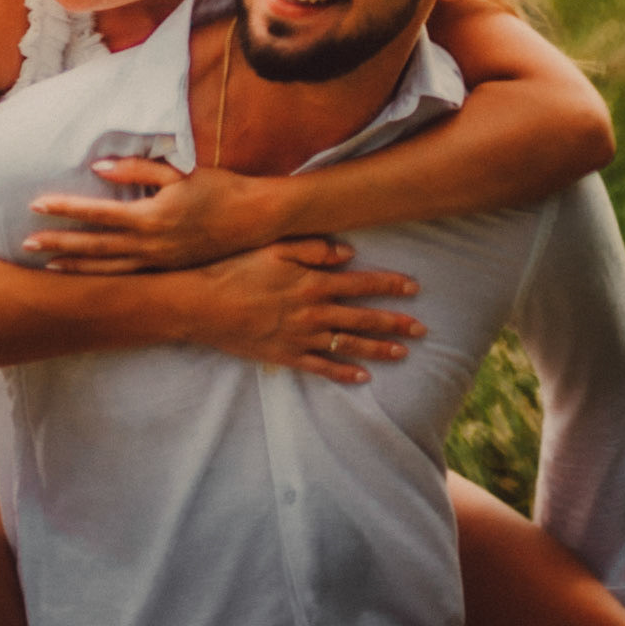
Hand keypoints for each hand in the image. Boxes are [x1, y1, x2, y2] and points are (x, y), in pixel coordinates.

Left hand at [24, 159, 282, 271]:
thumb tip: (99, 168)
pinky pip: (128, 276)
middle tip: (27, 244)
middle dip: (59, 243)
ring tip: (48, 265)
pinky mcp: (168, 269)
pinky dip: (103, 275)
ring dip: (77, 264)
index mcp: (151, 216)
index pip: (97, 213)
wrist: (256, 219)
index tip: (36, 205)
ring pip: (108, 268)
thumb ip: (138, 169)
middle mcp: (151, 244)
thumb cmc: (219, 188)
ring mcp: (159, 261)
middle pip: (95, 245)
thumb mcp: (180, 172)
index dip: (65, 209)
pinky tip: (88, 274)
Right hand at [180, 237, 424, 384]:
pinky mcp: (286, 356)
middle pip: (363, 319)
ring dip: (379, 350)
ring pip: (349, 346)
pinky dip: (344, 373)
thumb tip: (349, 252)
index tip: (414, 288)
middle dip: (396, 323)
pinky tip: (363, 377)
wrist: (202, 306)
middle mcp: (313, 312)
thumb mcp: (273, 247)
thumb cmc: (235, 269)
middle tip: (422, 329)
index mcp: (312, 282)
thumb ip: (313, 248)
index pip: (362, 284)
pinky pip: (322, 368)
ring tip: (403, 353)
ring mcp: (301, 338)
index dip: (391, 285)